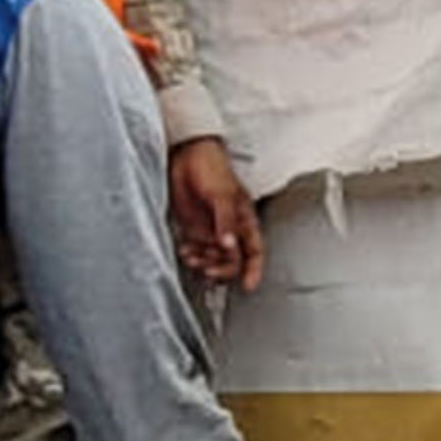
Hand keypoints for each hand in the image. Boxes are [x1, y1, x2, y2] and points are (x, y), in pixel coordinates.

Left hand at [170, 136, 263, 293]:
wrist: (186, 154)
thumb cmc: (211, 166)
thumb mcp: (223, 194)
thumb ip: (226, 221)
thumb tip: (229, 245)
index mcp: (244, 220)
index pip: (254, 251)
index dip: (254, 270)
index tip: (249, 285)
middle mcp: (230, 228)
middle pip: (233, 261)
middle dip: (222, 270)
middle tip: (209, 270)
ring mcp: (211, 230)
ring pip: (213, 259)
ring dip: (204, 263)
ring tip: (193, 258)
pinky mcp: (193, 229)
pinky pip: (196, 251)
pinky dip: (191, 255)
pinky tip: (185, 252)